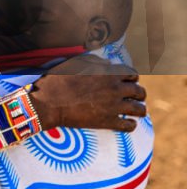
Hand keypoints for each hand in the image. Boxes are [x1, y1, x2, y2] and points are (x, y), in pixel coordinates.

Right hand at [29, 54, 145, 131]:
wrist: (48, 103)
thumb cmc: (57, 81)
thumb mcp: (75, 64)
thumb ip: (94, 62)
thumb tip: (107, 63)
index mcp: (108, 73)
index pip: (133, 73)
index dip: (132, 77)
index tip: (127, 81)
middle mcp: (115, 89)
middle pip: (140, 91)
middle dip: (139, 93)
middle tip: (133, 97)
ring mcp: (113, 106)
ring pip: (139, 109)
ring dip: (139, 109)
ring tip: (134, 111)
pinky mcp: (108, 122)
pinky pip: (129, 126)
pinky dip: (130, 125)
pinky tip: (126, 123)